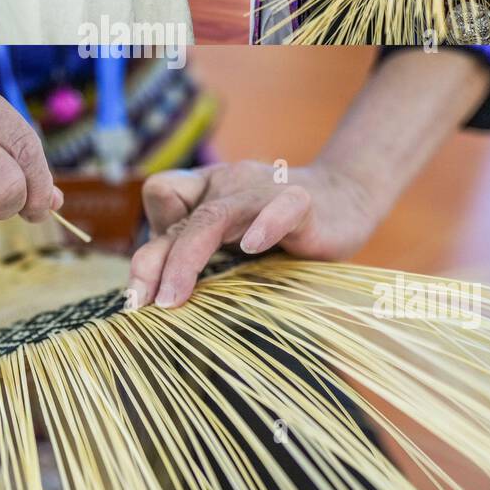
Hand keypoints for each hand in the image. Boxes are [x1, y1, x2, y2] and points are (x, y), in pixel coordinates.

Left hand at [127, 160, 379, 310]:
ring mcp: (262, 191)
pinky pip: (280, 208)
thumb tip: (154, 294)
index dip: (152, 236)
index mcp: (208, 190)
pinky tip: (252, 248)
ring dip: (187, 257)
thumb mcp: (232, 238)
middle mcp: (228, 185)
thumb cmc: (281, 228)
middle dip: (153, 262)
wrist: (347, 197)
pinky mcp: (301, 201)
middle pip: (181, 216)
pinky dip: (264, 226)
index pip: (162, 193)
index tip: (149, 286)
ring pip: (215, 217)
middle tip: (142, 304)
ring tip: (173, 297)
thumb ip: (197, 251)